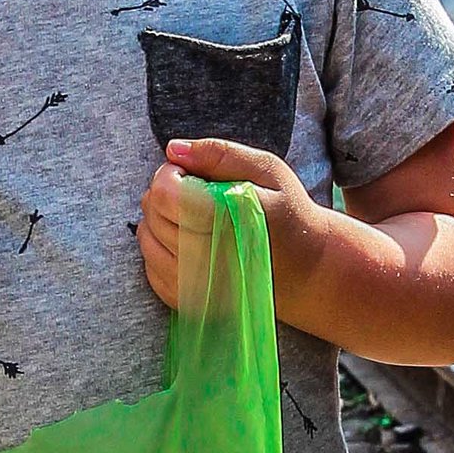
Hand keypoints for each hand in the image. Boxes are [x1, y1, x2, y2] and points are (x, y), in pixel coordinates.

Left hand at [138, 136, 325, 315]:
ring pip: (147, 241)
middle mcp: (209, 258)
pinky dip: (161, 249)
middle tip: (195, 196)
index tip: (192, 175)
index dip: (172, 174)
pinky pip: (151, 268)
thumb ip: (220, 153)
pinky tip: (188, 242)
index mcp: (229, 219)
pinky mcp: (189, 302)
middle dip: (164, 196)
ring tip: (192, 218)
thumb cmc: (287, 215)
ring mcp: (197, 287)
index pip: (164, 193)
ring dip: (159, 222)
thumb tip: (173, 149)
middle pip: (152, 214)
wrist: (306, 271)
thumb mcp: (267, 171)